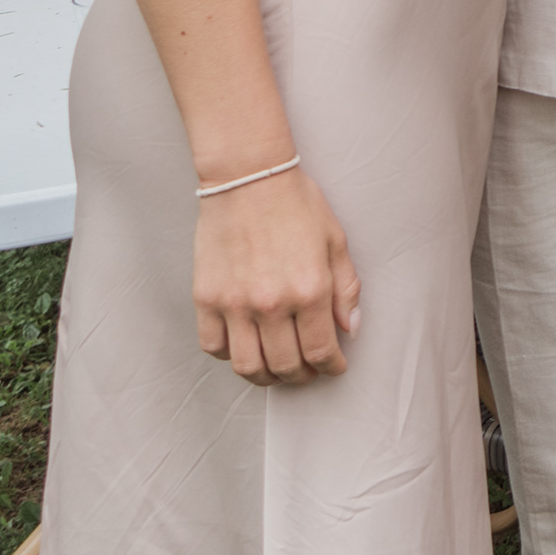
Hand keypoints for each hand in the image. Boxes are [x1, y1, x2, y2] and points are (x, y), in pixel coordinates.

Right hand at [191, 166, 361, 384]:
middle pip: (285, 366)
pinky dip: (230, 355)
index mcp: (309, 290)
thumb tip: (349, 329)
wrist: (249, 178)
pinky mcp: (205, 298)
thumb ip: (345, 290)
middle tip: (308, 370)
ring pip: (247, 366)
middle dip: (302, 376)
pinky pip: (213, 346)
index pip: (320, 351)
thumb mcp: (336, 242)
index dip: (330, 367)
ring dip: (266, 376)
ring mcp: (234, 303)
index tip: (334, 367)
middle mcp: (271, 303)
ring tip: (276, 368)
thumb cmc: (297, 204)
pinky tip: (245, 345)